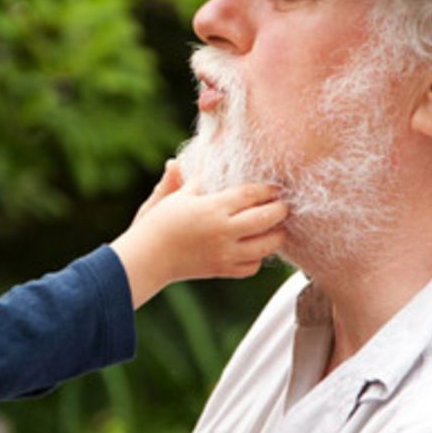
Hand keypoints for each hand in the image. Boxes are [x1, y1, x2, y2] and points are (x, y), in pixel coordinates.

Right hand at [112, 163, 286, 306]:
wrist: (147, 259)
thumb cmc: (156, 224)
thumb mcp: (170, 197)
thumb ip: (181, 178)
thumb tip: (176, 162)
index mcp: (212, 208)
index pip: (251, 195)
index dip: (268, 189)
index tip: (275, 187)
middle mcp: (223, 231)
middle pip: (266, 219)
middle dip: (280, 210)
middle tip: (284, 205)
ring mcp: (225, 253)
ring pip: (265, 246)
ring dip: (276, 236)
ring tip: (277, 227)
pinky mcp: (222, 270)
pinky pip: (252, 266)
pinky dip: (258, 257)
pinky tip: (254, 247)